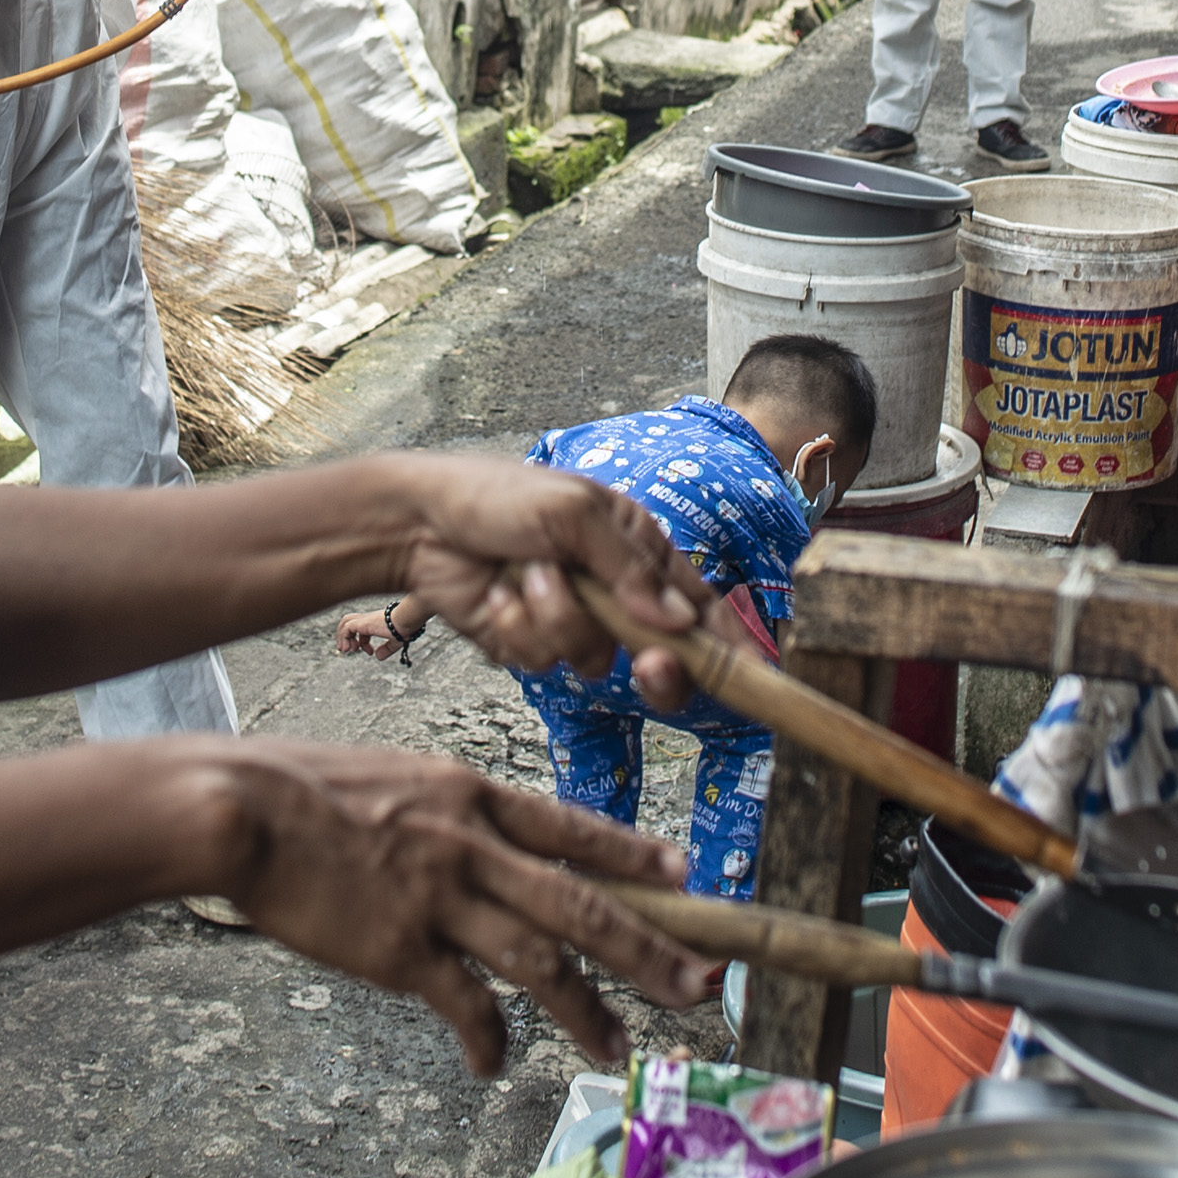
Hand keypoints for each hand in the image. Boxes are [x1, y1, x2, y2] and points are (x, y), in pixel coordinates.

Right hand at [220, 743, 708, 1072]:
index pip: (572, 826)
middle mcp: (471, 845)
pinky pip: (465, 1003)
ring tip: (615, 1046)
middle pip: (581, 902)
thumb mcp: (397, 775)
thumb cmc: (304, 786)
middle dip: (648, 947)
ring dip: (586, 1008)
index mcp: (472, 794)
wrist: (242, 808)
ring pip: (540, 960)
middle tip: (698, 983)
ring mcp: (440, 898)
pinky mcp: (402, 949)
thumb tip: (482, 843)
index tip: (683, 875)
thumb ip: (447, 811)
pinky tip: (492, 1064)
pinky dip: (487, 1038)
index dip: (632, 855)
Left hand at [335, 607, 412, 660]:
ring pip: (345, 622)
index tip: (370, 652)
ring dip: (342, 637)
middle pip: (349, 620)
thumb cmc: (405, 627)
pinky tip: (349, 649)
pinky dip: (344, 638)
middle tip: (346, 649)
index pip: (362, 628)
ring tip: (344, 650)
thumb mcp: (395, 641)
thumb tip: (378, 657)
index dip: (362, 642)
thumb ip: (387, 649)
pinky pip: (347, 628)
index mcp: (376, 622)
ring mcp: (365, 620)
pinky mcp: (363, 623)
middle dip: (345, 635)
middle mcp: (369, 619)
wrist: (407, 618)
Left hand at [380, 452, 705, 715]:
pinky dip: (516, 626)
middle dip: (654, 663)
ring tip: (526, 574)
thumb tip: (676, 621)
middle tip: (648, 663)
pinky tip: (497, 594)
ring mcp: (569, 619)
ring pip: (591, 656)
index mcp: (635, 547)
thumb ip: (627, 568)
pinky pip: (541, 658)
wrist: (420, 520)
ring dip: (555, 617)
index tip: (757, 681)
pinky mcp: (527, 643)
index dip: (729, 644)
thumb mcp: (574, 514)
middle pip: (659, 653)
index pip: (698, 603)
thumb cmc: (498, 496)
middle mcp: (610, 589)